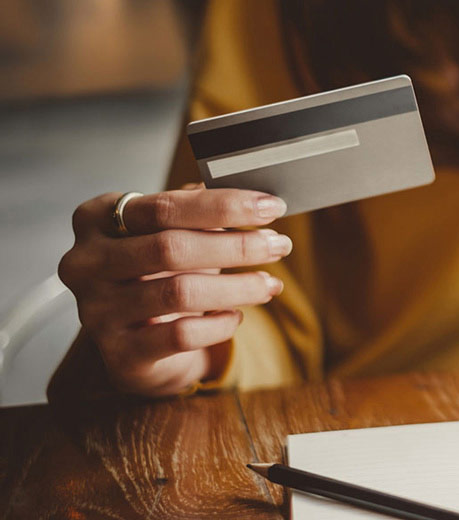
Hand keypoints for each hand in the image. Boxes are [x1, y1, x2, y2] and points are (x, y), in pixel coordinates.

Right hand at [58, 185, 291, 395]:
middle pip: (170, 247)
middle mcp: (86, 263)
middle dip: (236, 246)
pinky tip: (237, 317)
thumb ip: (202, 212)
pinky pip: (181, 335)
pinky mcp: (119, 353)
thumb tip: (256, 200)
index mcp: (97, 219)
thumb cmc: (159, 273)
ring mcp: (97, 310)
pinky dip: (219, 324)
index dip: (223, 205)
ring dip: (237, 286)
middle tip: (278, 245)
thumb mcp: (173, 233)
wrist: (137, 339)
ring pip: (179, 293)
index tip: (271, 207)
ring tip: (270, 283)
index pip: (164, 206)